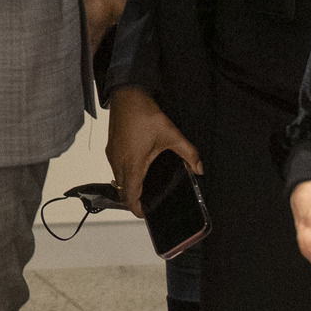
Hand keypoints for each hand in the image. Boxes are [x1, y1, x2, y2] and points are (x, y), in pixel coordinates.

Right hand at [104, 87, 199, 215]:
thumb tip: (199, 168)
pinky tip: (137, 170)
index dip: (136, 208)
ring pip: (117, 181)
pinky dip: (124, 176)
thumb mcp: (172, 134)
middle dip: (133, 200)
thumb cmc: (145, 115)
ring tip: (144, 189)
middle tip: (147, 203)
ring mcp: (112, 155)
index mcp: (133, 164)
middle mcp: (119, 162)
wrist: (126, 96)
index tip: (144, 214)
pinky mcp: (111, 148)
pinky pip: (115, 169)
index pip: (130, 195)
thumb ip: (189, 153)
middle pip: (122, 191)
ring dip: (128, 188)